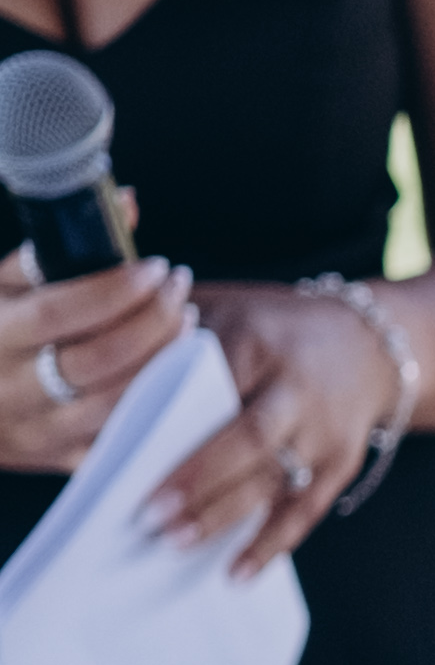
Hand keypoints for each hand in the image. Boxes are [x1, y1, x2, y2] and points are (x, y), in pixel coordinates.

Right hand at [0, 231, 192, 477]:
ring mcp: (37, 432)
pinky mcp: (59, 460)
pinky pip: (118, 443)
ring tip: (186, 325)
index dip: (116, 291)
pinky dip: (157, 411)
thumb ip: (58, 249)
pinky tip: (178, 377)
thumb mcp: (3, 286)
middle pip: (97, 361)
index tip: (157, 268)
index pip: (60, 313)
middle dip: (153, 322)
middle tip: (180, 291)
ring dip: (163, 364)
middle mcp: (11, 388)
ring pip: (114, 405)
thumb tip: (128, 204)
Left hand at [145, 278, 403, 578]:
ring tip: (175, 543)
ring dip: (224, 515)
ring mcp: (324, 430)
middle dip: (199, 477)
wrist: (372, 343)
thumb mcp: (227, 308)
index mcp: (259, 341)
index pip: (205, 383)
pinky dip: (270, 545)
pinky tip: (236, 574)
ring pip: (274, 480)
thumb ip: (170, 332)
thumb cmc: (275, 329)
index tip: (121, 453)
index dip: (166, 419)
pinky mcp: (341, 463)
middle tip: (149, 514)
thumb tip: (102, 383)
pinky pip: (305, 512)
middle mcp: (297, 386)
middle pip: (249, 437)